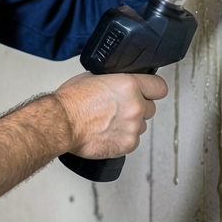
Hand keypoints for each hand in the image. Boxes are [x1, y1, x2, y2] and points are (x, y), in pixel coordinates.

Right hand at [53, 71, 168, 159]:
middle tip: (121, 109)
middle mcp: (135, 106)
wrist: (61, 124)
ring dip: (130, 124)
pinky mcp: (127, 144)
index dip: (152, 89)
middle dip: (139, 108)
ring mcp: (133, 127)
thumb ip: (114, 80)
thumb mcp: (93, 77)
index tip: (149, 92)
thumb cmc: (71, 101)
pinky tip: (108, 133)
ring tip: (110, 123)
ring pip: (142, 125)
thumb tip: (118, 82)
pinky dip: (123, 138)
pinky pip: (133, 140)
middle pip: (151, 108)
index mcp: (129, 85)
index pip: (159, 87)